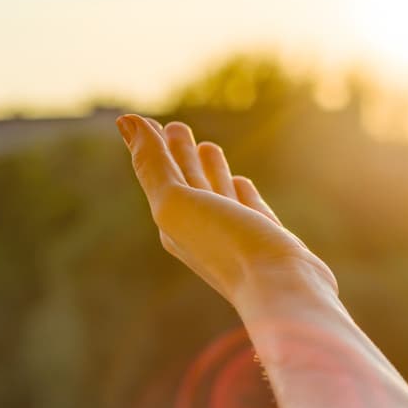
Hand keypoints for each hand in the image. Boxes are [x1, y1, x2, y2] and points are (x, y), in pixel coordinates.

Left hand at [116, 114, 336, 307]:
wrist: (281, 286)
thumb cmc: (228, 244)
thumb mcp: (176, 203)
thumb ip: (153, 165)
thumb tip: (127, 122)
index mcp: (173, 222)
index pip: (158, 174)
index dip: (149, 147)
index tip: (140, 121)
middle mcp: (201, 228)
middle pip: (187, 183)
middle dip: (178, 154)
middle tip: (177, 127)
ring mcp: (236, 233)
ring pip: (217, 194)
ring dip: (209, 169)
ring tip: (208, 146)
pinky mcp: (267, 238)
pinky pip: (248, 208)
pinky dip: (240, 192)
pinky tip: (240, 183)